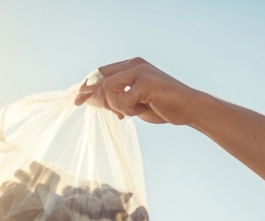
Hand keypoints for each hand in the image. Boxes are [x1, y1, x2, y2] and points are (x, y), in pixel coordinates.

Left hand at [75, 57, 197, 125]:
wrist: (187, 109)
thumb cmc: (161, 107)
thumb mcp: (134, 102)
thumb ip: (116, 98)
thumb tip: (91, 100)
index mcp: (131, 65)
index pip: (100, 72)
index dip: (86, 86)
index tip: (77, 100)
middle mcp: (134, 64)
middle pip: (99, 78)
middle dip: (95, 97)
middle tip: (110, 112)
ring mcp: (139, 71)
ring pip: (108, 89)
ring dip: (116, 106)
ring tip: (131, 112)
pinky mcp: (145, 82)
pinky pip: (122, 100)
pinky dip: (129, 110)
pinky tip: (141, 110)